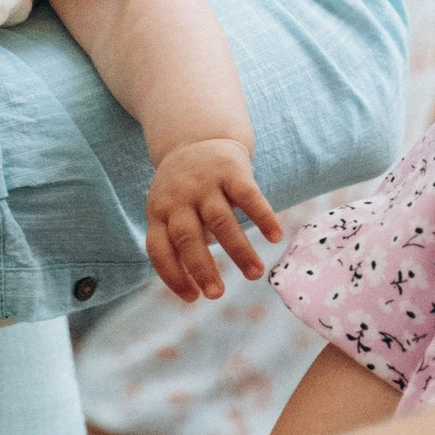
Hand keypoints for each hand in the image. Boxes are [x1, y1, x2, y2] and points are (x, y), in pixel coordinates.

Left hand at [146, 138, 282, 301]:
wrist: (197, 136)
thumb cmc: (185, 190)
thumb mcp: (170, 212)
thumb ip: (181, 243)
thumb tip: (199, 284)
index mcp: (159, 213)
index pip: (159, 249)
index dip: (172, 275)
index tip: (192, 298)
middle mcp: (179, 199)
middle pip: (187, 237)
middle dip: (202, 268)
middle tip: (217, 295)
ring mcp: (205, 184)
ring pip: (221, 221)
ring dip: (238, 250)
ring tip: (255, 275)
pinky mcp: (231, 170)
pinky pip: (248, 196)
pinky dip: (263, 217)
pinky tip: (275, 237)